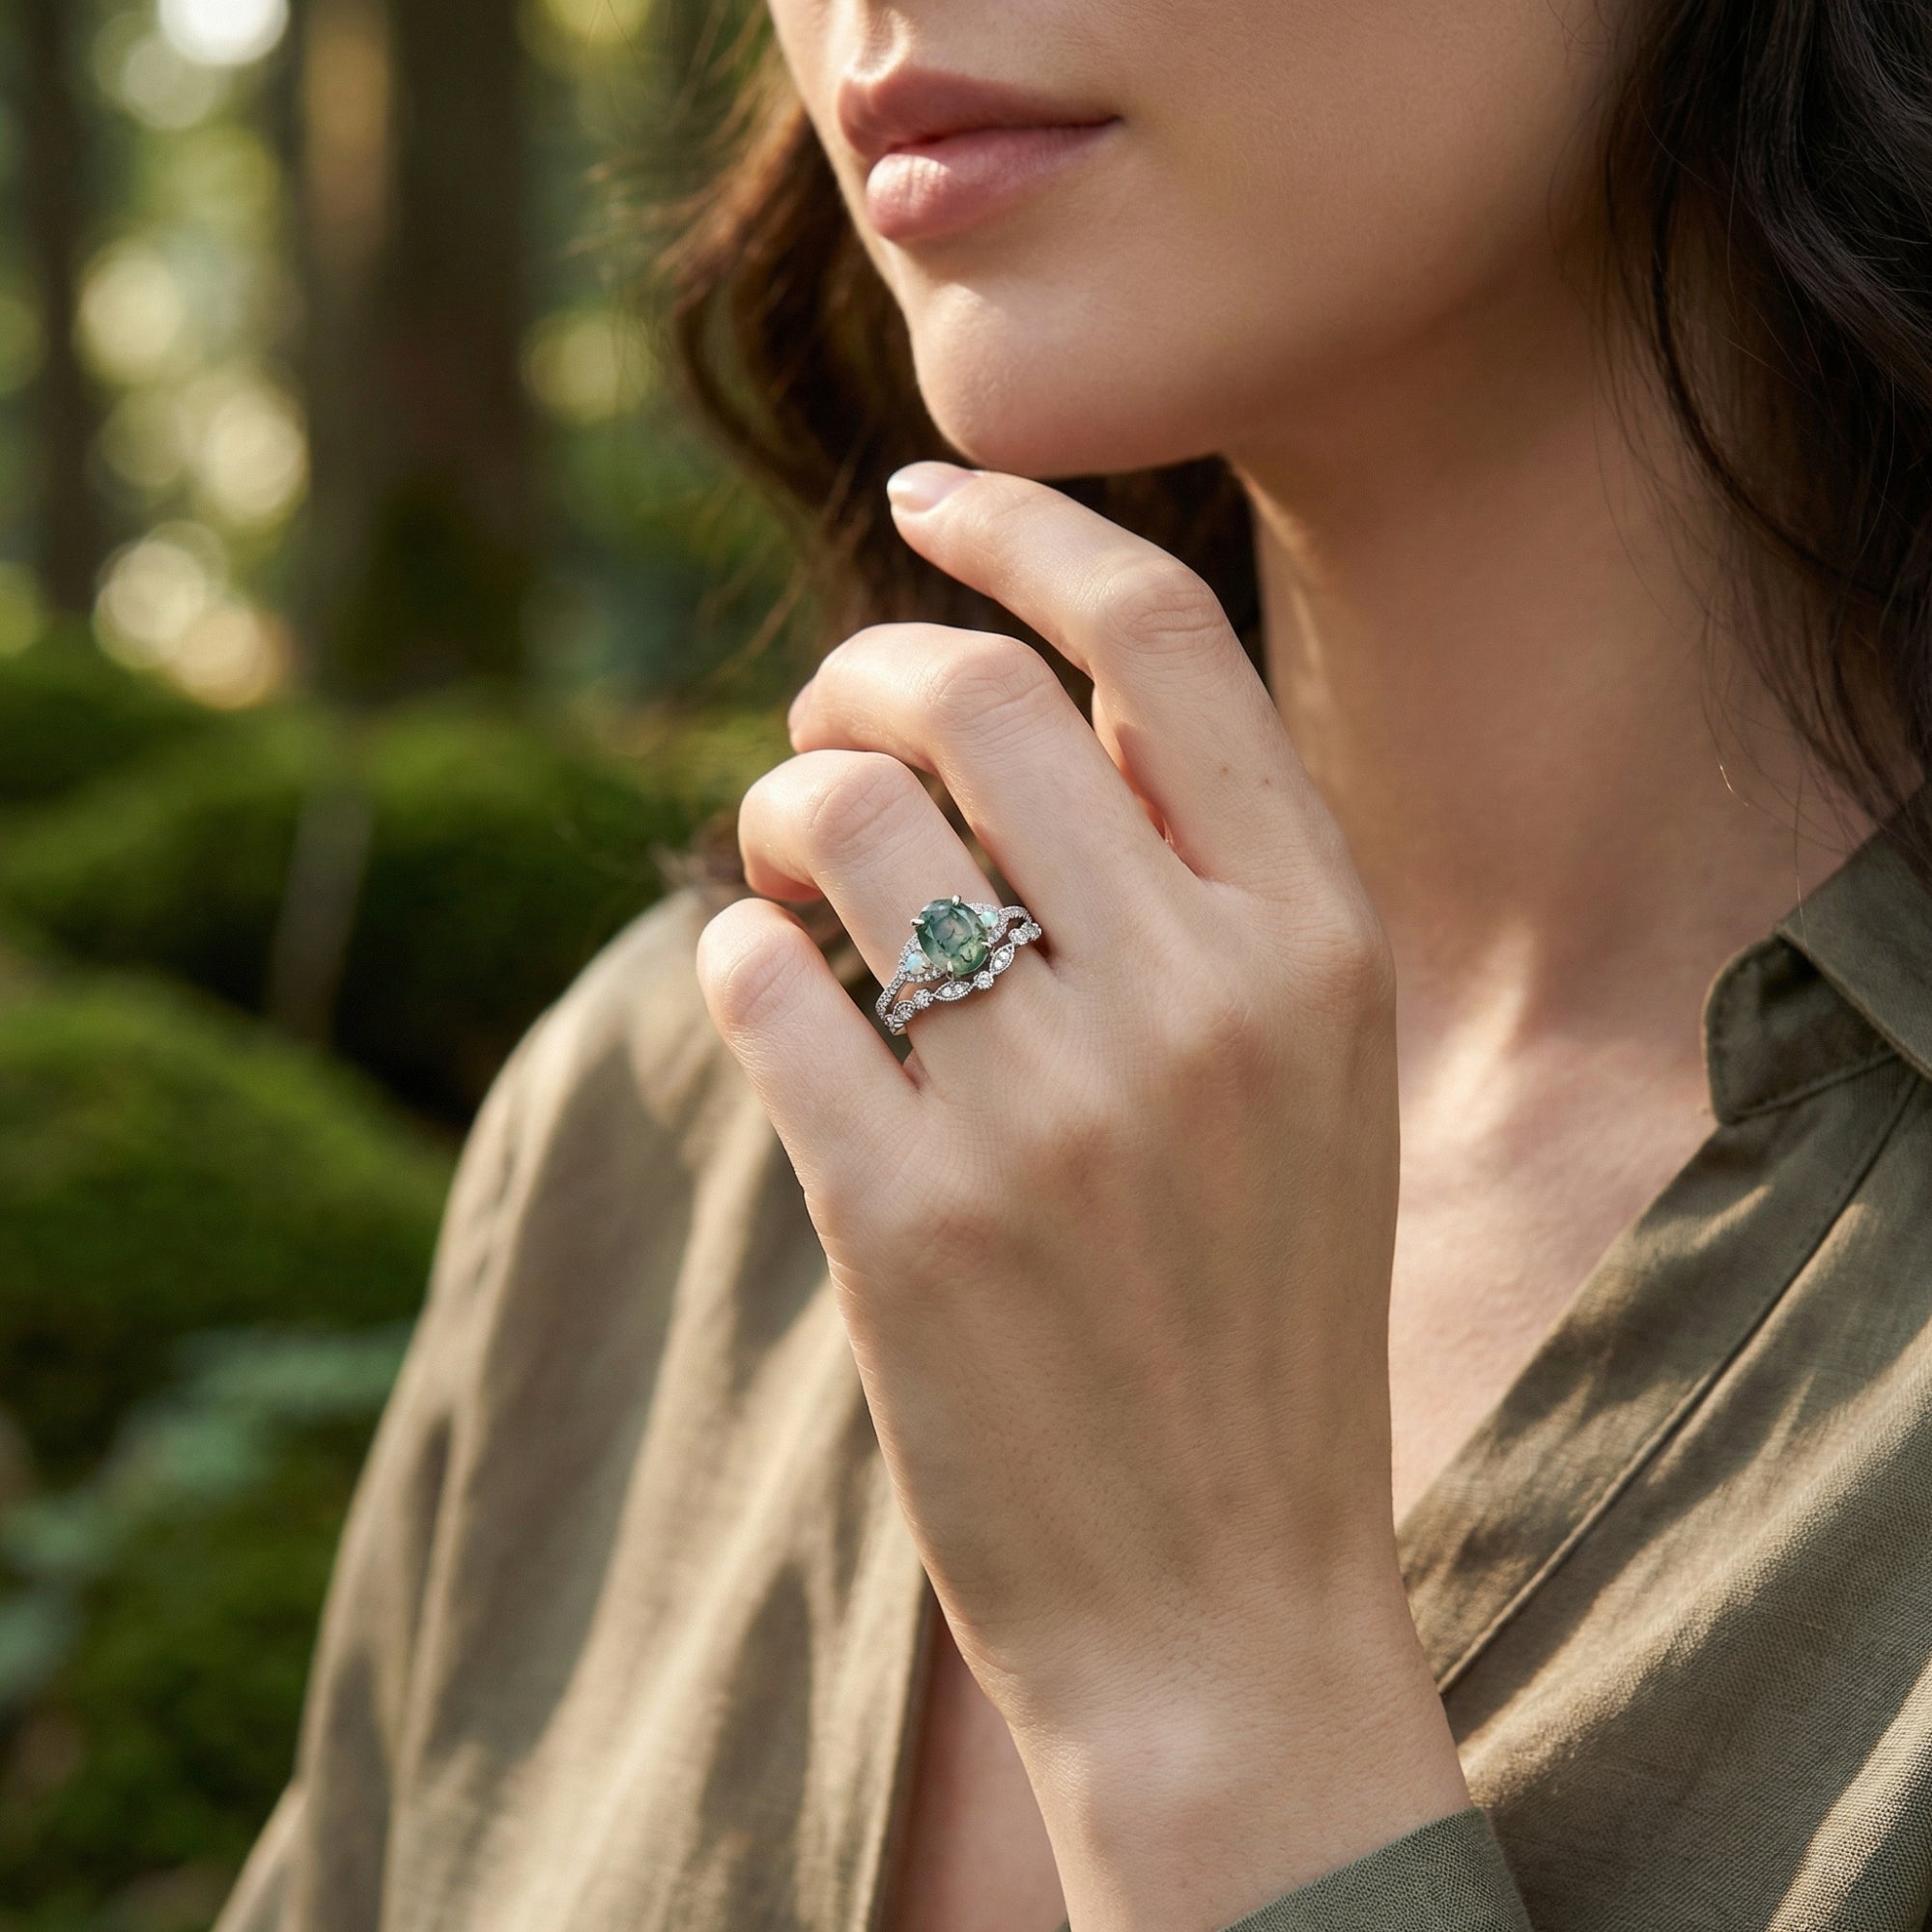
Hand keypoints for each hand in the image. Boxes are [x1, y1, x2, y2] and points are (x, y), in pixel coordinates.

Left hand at [696, 464, 1466, 1930]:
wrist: (1223, 1604)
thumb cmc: (1256, 1315)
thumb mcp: (1308, 1074)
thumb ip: (1209, 873)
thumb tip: (1036, 677)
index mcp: (1321, 935)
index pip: (1158, 632)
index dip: (1024, 528)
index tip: (928, 495)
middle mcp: (1199, 993)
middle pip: (968, 692)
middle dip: (857, 669)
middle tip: (826, 724)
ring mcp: (1048, 1106)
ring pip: (838, 813)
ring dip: (783, 809)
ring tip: (797, 875)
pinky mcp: (904, 1214)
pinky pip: (754, 976)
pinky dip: (737, 953)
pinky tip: (775, 998)